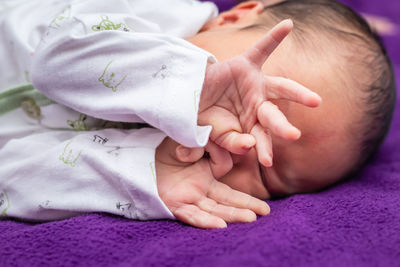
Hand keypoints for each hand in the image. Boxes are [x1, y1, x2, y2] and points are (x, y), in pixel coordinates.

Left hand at [156, 137, 269, 228]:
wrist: (139, 158)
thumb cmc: (164, 147)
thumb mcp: (189, 138)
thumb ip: (206, 139)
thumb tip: (227, 142)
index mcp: (207, 170)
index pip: (224, 166)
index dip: (224, 157)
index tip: (239, 145)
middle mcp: (202, 186)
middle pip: (228, 199)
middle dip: (247, 204)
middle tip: (265, 211)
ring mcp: (190, 197)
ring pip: (215, 209)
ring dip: (232, 214)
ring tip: (251, 219)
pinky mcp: (175, 205)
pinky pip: (192, 215)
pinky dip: (205, 221)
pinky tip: (220, 226)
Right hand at [198, 19, 321, 166]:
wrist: (186, 99)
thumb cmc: (204, 119)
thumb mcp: (218, 135)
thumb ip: (234, 142)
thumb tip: (251, 146)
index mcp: (253, 124)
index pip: (263, 137)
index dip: (266, 149)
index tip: (266, 162)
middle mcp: (258, 105)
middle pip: (274, 116)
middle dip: (282, 126)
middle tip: (293, 136)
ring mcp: (254, 84)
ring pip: (281, 87)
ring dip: (297, 93)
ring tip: (315, 101)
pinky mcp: (244, 65)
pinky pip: (261, 49)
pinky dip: (273, 38)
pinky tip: (287, 25)